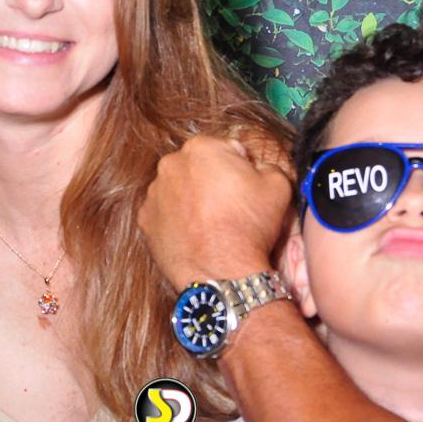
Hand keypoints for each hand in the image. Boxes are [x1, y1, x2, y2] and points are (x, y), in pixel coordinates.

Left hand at [138, 135, 292, 289]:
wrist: (222, 273)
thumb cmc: (249, 227)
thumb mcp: (278, 185)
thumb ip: (267, 165)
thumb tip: (258, 168)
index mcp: (201, 148)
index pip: (226, 150)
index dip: (240, 169)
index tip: (246, 188)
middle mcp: (171, 164)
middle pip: (198, 167)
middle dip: (212, 181)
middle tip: (228, 207)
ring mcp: (153, 193)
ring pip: (178, 189)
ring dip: (192, 199)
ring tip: (211, 224)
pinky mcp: (145, 220)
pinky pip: (164, 213)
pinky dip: (176, 220)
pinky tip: (194, 235)